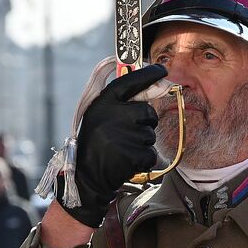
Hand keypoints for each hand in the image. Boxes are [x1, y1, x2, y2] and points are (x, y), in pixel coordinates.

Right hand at [58, 64, 166, 225]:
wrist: (86, 177)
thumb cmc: (96, 145)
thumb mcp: (100, 118)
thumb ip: (120, 104)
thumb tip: (152, 88)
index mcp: (102, 103)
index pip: (129, 81)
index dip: (148, 74)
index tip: (162, 70)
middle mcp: (112, 115)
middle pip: (148, 112)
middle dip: (146, 123)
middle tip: (128, 134)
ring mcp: (122, 134)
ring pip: (150, 135)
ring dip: (142, 144)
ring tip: (122, 150)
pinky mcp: (131, 154)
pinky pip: (151, 153)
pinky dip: (143, 160)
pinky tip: (127, 162)